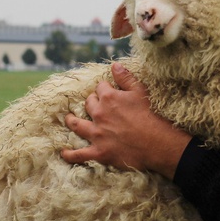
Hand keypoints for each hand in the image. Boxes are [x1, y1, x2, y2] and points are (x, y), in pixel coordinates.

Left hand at [61, 61, 191, 179]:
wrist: (156, 143)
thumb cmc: (150, 115)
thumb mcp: (140, 91)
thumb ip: (125, 78)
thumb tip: (114, 66)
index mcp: (108, 98)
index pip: (100, 88)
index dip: (104, 88)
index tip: (108, 91)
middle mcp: (99, 114)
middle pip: (88, 104)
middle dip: (91, 102)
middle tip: (94, 104)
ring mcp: (97, 134)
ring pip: (77, 125)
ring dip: (71, 121)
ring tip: (68, 119)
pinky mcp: (99, 152)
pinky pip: (79, 154)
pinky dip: (70, 154)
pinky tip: (63, 153)